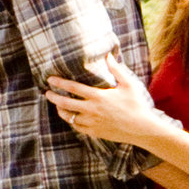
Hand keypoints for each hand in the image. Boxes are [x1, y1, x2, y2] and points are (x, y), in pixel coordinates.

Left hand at [44, 53, 160, 149]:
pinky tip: (71, 118)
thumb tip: (108, 55)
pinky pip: (77, 127)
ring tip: (58, 105)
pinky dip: (72, 122)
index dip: (60, 83)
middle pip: (66, 103)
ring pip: (69, 117)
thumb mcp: (128, 84)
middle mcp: (92, 110)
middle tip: (47, 93)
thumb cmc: (136, 104)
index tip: (50, 80)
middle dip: (54, 97)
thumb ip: (116, 69)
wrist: (142, 128)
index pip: (73, 88)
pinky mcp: (95, 132)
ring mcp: (92, 123)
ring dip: (61, 111)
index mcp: (98, 96)